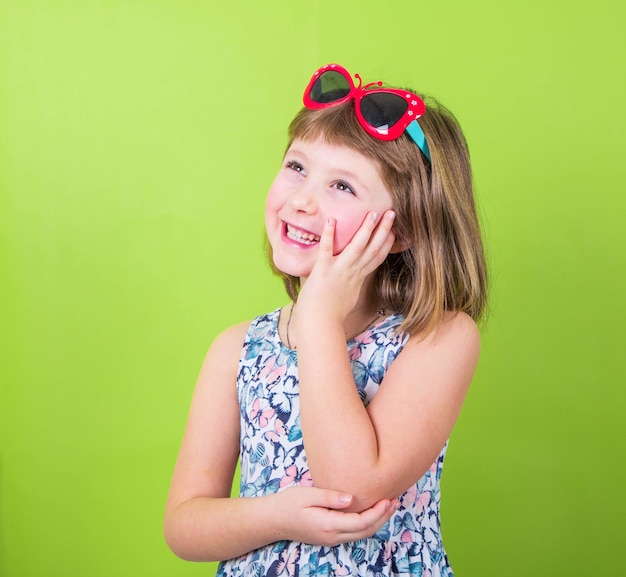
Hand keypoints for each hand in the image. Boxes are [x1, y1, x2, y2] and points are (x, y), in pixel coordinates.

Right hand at [272, 486, 397, 546]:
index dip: (378, 512)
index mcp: (328, 525)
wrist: (272, 520)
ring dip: (376, 521)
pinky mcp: (329, 537)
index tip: (388, 498)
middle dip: (382, 518)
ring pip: (361, 534)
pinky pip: (353, 533)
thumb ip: (330, 497)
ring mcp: (331, 539)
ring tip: (388, 506)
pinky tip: (370, 511)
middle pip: (365, 531)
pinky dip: (366, 523)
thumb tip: (351, 498)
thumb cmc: (287, 504)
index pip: (361, 522)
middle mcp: (332, 536)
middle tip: (394, 501)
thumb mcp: (307, 495)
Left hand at [298, 210, 396, 320]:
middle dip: (383, 230)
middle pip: (372, 248)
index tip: (394, 231)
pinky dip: (329, 235)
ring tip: (373, 213)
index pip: (376, 258)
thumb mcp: (347, 299)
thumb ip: (349, 287)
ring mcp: (339, 270)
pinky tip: (331, 220)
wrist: (320, 323)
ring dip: (366, 229)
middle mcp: (352, 272)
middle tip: (392, 213)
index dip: (387, 244)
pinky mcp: (323, 270)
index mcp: (358, 278)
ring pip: (357, 246)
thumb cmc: (330, 314)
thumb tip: (350, 284)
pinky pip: (326, 250)